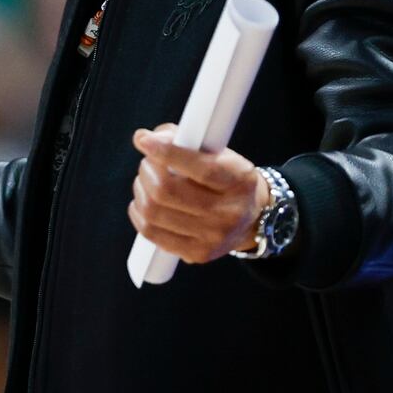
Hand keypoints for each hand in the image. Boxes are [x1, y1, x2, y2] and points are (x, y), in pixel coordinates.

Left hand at [128, 123, 267, 263]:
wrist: (253, 219)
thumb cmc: (227, 179)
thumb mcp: (220, 153)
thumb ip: (186, 139)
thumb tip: (148, 139)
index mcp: (239, 181)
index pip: (200, 169)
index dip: (167, 153)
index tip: (144, 140)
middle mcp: (229, 213)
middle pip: (167, 191)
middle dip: (147, 170)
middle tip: (147, 162)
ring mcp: (212, 237)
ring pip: (154, 212)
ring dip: (141, 190)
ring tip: (146, 181)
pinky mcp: (196, 254)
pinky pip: (151, 233)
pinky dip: (139, 213)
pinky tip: (143, 203)